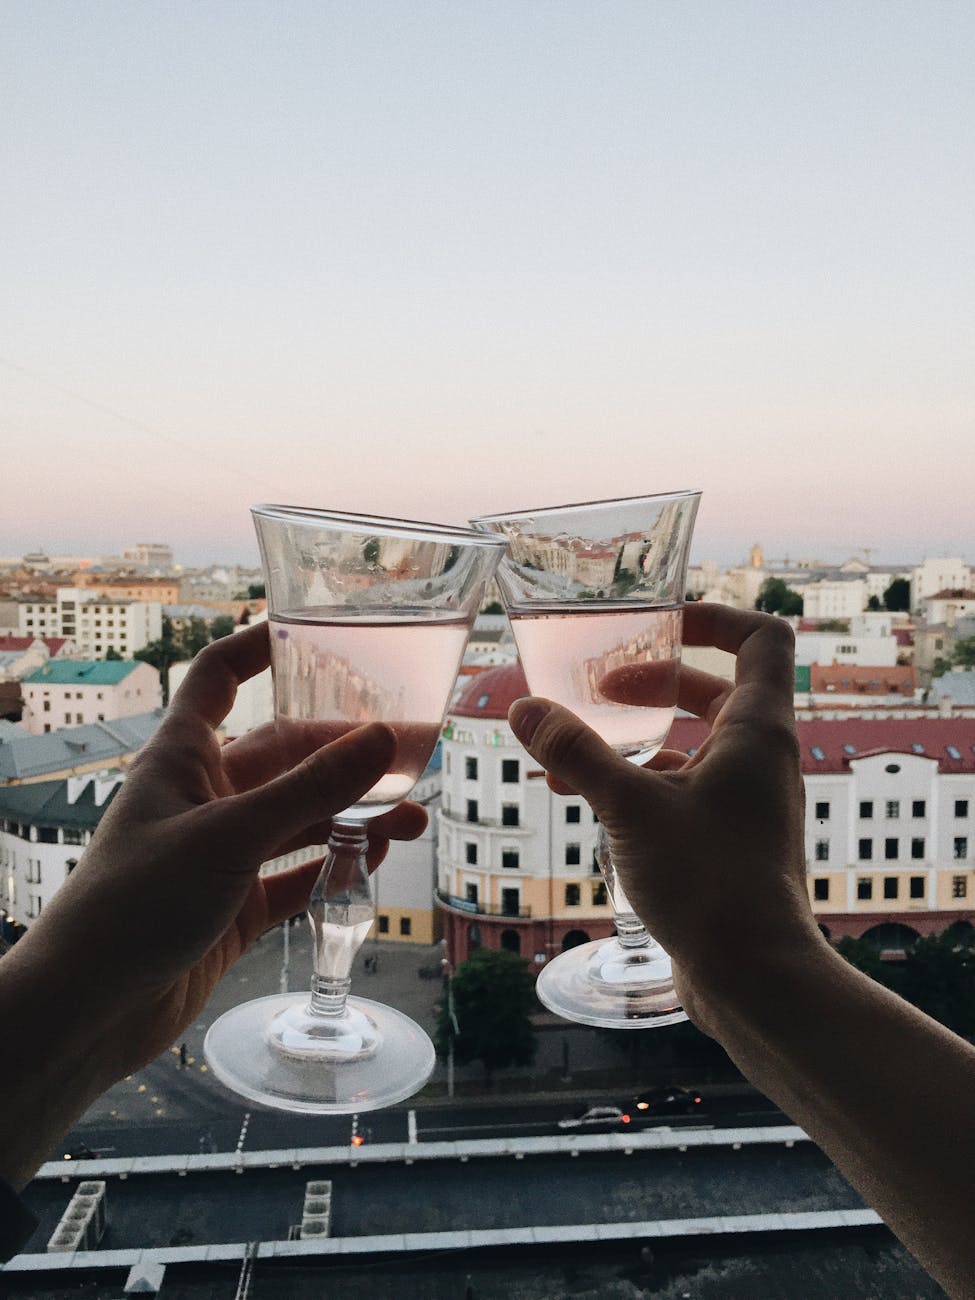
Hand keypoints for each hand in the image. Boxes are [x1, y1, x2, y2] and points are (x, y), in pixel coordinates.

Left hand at [4, 623, 425, 1099]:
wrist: (91, 1010)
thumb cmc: (136, 904)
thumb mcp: (231, 836)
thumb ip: (311, 790)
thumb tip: (385, 737)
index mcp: (184, 757)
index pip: (220, 676)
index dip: (260, 646)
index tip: (315, 632)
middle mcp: (205, 796)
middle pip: (286, 753)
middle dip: (348, 750)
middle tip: (415, 749)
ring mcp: (222, 852)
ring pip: (301, 817)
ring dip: (355, 813)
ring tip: (414, 816)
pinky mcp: (236, 906)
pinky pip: (298, 874)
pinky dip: (338, 866)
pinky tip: (379, 860)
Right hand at [508, 602, 824, 1028]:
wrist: (755, 978)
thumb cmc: (710, 884)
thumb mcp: (629, 806)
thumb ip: (575, 752)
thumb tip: (524, 709)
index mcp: (757, 732)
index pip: (760, 638)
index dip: (714, 617)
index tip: (657, 623)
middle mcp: (760, 761)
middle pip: (715, 692)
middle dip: (655, 682)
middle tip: (599, 686)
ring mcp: (747, 804)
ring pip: (693, 748)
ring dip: (636, 740)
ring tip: (570, 750)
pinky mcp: (729, 844)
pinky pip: (684, 794)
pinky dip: (639, 786)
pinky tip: (588, 802)